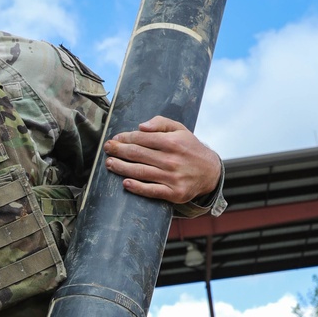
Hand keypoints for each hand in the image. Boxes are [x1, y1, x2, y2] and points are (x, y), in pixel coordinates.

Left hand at [104, 116, 220, 204]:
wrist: (210, 172)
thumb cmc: (190, 148)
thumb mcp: (180, 129)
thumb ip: (160, 123)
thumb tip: (141, 126)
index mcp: (172, 142)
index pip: (142, 138)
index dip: (126, 138)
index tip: (115, 139)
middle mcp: (172, 159)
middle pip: (138, 154)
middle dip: (119, 151)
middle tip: (107, 149)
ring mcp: (172, 177)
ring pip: (141, 172)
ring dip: (122, 168)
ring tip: (109, 164)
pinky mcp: (174, 193)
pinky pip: (152, 191)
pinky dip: (137, 187)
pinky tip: (125, 183)